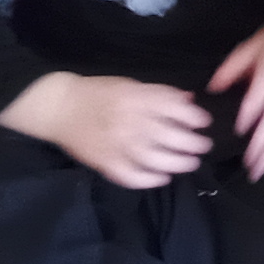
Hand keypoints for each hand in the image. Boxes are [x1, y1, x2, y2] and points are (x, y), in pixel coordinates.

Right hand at [11, 69, 216, 191]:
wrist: (59, 107)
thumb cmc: (98, 92)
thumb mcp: (130, 84)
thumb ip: (160, 93)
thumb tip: (190, 100)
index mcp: (136, 98)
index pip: (174, 109)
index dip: (194, 117)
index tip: (205, 122)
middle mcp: (129, 122)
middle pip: (169, 136)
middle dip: (192, 143)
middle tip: (204, 146)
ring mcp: (116, 145)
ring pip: (154, 159)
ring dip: (177, 163)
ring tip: (191, 163)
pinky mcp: (104, 163)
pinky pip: (131, 176)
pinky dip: (149, 180)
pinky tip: (162, 177)